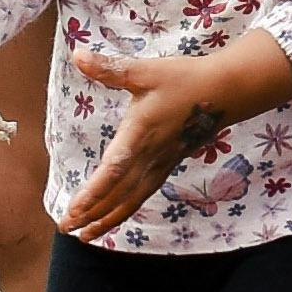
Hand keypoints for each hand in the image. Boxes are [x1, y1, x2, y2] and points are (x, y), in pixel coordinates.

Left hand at [56, 32, 291, 236]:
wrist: (225, 91)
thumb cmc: (184, 79)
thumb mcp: (145, 71)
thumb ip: (110, 68)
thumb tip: (78, 56)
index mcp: (139, 136)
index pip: (112, 172)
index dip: (92, 195)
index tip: (72, 212)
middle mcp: (149, 157)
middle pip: (118, 195)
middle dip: (92, 214)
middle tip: (66, 229)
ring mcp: (160, 164)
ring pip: (131, 200)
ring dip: (108, 218)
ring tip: (86, 236)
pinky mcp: (167, 164)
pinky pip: (143, 195)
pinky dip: (126, 210)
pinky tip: (116, 215)